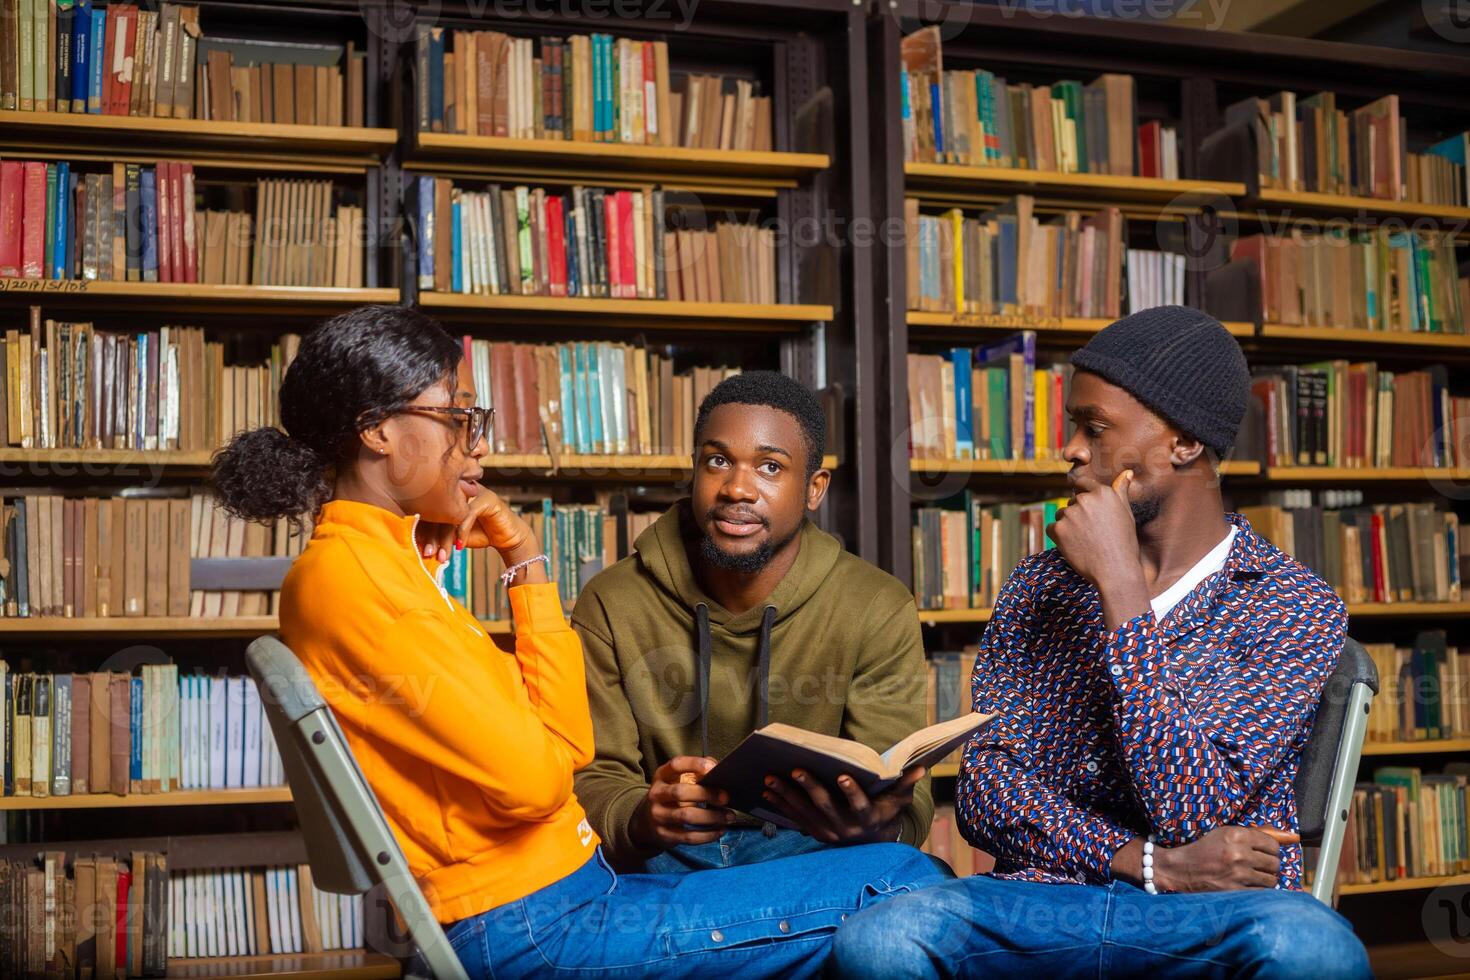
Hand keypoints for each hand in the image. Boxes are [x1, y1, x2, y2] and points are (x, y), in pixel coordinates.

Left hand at [418, 488, 539, 569]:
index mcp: (449, 494)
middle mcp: (460, 489)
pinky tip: (459, 546)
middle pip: (439, 510)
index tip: (417, 548)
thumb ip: (439, 533)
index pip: (430, 509)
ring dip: (444, 537)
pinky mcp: (487, 498)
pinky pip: (469, 514)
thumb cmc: (480, 534)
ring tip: (440, 555)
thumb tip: (416, 541)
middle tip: (426, 554)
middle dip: (431, 536)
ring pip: (452, 513)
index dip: (422, 529)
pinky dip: (462, 531)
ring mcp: (474, 491)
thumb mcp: (455, 535)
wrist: (508, 537)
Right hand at [630, 757, 735, 851]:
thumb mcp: (675, 780)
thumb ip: (696, 772)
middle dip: (706, 794)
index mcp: (661, 776)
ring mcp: (658, 816)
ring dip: (711, 817)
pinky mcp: (664, 835)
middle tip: (726, 797)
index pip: (675, 765)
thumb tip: (718, 767)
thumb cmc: (670, 796)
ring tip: (729, 816)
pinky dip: (707, 835)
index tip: (713, 768)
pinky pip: (688, 837)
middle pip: (681, 792)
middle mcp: (656, 794)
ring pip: (686, 816)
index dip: (694, 764)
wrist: (645, 822)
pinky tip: (720, 830)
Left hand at [761, 767, 922, 844]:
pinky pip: (795, 819)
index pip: (860, 805)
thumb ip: (906, 783)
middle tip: (795, 770)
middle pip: (825, 807)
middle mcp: (847, 828)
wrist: (872, 844)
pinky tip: (767, 792)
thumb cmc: (885, 812)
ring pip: (805, 813)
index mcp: (868, 818)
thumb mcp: (899, 800)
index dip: (852, 792)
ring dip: (787, 796)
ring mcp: (829, 833)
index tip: (842, 776)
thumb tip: (921, 767)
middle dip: (809, 788)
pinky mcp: (815, 834)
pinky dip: (781, 806)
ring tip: (770, 778)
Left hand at [1048, 470, 1148, 627]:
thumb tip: (1127, 472)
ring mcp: (1069, 514)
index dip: (1086, 500)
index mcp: (1101, 492)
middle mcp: (1084, 499)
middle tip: (1093, 534)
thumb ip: (1121, 490)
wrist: (1116, 571)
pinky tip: (1074, 546)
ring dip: (1068, 526)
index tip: (1090, 514)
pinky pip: (1051, 528)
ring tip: (1086, 541)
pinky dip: (1059, 537)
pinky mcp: (1058, 529)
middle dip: (1078, 516)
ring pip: (1061, 515)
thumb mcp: (1125, 513)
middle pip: (1072, 502)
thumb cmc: (1124, 543)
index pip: (1082, 485)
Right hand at [1113, 826, 1282, 892]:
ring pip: (1271, 879)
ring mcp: (1237, 873)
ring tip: (1250, 876)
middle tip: (1255, 866)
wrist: (1179, 869)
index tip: (1260, 853)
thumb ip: (1260, 834)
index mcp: (1236, 834)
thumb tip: (1294, 837)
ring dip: (1264, 879)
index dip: (1269, 850)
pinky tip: (1246, 886)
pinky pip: (1261, 893)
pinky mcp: (1234, 891)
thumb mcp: (1227, 834)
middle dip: (1268, 865)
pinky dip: (1257, 891)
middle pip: (1274, 863)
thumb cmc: (1205, 849)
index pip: (1272, 844)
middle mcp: (1238, 852)